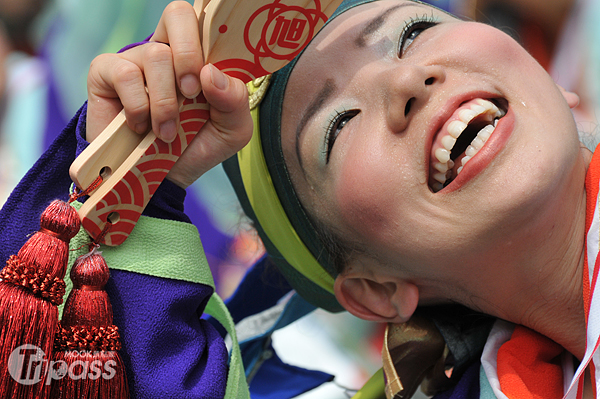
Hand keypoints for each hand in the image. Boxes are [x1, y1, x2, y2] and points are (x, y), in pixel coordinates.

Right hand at [86, 1, 251, 188]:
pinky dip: (138, 107)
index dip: (212, 37)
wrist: (160, 180)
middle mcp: (168, 51)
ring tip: (166, 132)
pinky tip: (140, 126)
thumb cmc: (195, 148)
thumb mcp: (231, 131)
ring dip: (165, 102)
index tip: (212, 77)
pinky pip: (125, 74)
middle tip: (192, 92)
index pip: (206, 20)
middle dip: (189, 55)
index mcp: (201, 57)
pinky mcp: (106, 72)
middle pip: (178, 14)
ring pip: (155, 54)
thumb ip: (234, 100)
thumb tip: (210, 72)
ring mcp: (137, 59)